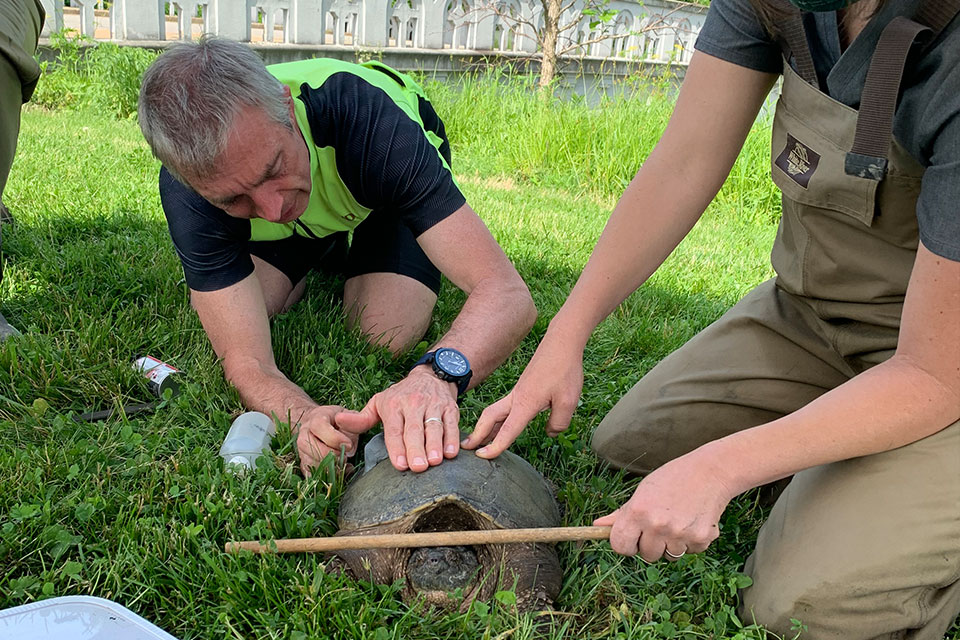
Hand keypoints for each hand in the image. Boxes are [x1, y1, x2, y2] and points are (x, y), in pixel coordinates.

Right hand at [294, 405, 357, 477]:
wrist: (320, 422)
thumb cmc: (337, 420)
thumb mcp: (349, 416)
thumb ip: (355, 425)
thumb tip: (349, 447)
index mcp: (316, 419)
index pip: (319, 427)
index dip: (335, 439)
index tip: (348, 445)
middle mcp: (304, 434)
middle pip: (312, 448)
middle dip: (332, 456)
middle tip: (345, 456)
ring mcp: (301, 449)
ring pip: (311, 463)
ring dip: (329, 468)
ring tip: (342, 464)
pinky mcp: (303, 463)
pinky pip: (309, 475)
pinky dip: (324, 477)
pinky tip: (337, 473)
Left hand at [336, 367, 459, 472]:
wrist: (430, 377)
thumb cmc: (401, 396)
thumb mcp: (379, 403)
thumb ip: (361, 418)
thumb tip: (338, 421)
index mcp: (393, 405)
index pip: (394, 429)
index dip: (397, 447)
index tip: (400, 465)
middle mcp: (413, 404)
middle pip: (414, 430)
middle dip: (416, 449)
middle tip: (417, 467)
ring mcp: (433, 405)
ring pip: (434, 427)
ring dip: (435, 445)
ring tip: (434, 462)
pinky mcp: (450, 408)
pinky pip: (452, 424)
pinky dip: (452, 439)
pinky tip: (451, 453)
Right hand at [463, 333, 583, 457]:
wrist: (561, 344)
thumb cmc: (565, 370)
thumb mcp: (568, 402)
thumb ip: (558, 423)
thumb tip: (550, 432)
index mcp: (526, 403)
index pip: (507, 430)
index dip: (495, 446)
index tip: (482, 457)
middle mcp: (516, 398)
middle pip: (489, 418)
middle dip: (477, 434)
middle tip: (466, 449)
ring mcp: (517, 392)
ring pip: (495, 412)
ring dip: (485, 427)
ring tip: (479, 442)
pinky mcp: (522, 388)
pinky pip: (504, 407)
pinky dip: (497, 419)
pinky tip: (502, 425)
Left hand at [593, 451, 734, 561]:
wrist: (711, 471)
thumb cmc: (673, 479)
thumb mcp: (643, 491)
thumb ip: (621, 513)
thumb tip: (596, 527)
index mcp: (638, 511)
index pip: (620, 546)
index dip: (625, 543)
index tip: (632, 537)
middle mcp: (657, 525)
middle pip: (646, 555)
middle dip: (651, 543)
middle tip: (661, 523)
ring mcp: (680, 534)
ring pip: (669, 556)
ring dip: (672, 543)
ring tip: (679, 519)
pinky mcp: (701, 539)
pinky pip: (689, 552)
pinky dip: (691, 541)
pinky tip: (693, 520)